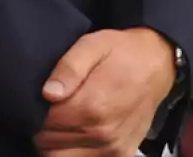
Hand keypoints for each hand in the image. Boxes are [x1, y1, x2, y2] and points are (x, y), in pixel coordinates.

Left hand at [34, 29, 175, 155]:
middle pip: (51, 146)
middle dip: (44, 129)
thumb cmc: (119, 52)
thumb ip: (68, 69)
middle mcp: (103, 134)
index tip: (40, 100)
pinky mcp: (123, 155)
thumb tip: (48, 93)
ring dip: (57, 144)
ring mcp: (114, 149)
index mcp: (92, 107)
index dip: (36, 112)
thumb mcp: (90, 46)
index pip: (45, 124)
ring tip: (60, 123)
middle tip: (48, 110)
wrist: (156, 65)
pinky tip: (74, 136)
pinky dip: (75, 153)